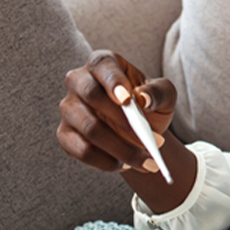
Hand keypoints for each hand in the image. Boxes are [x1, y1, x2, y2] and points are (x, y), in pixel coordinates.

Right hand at [56, 49, 177, 173]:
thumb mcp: (164, 95)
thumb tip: (142, 98)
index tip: (128, 100)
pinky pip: (82, 150)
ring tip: (147, 160)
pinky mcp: (65, 135)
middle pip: (90, 95)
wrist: (140, 131)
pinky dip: (107, 161)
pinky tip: (126, 165)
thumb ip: (158, 92)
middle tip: (150, 140)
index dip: (113, 81)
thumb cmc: (149, 104)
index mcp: (103, 64)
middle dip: (122, 120)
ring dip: (121, 148)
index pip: (102, 64)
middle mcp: (79, 82)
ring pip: (89, 128)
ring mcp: (69, 109)